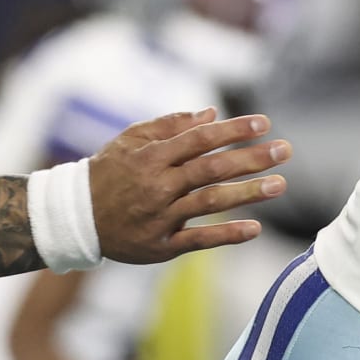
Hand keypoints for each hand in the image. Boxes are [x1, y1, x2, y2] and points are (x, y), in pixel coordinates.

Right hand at [89, 108, 289, 263]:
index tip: (264, 124)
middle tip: (285, 150)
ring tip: (280, 184)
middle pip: (211, 169)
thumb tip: (211, 113)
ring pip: (210, 202)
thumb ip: (171, 125)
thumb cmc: (109, 172)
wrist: (74, 218)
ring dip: (248, 193)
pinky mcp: (161, 246)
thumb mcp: (130, 140)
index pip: (200, 140)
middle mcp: (158, 186)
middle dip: (251, 158)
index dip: (233, 131)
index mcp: (152, 157)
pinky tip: (255, 229)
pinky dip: (227, 235)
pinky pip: (198, 240)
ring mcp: (160, 218)